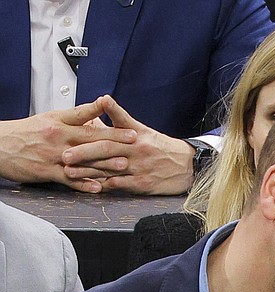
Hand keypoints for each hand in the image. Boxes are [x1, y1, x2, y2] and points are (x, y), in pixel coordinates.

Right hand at [0, 98, 136, 192]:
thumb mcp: (50, 118)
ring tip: (123, 165)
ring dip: (105, 163)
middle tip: (134, 142)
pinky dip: (84, 184)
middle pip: (90, 139)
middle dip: (114, 141)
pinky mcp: (47, 171)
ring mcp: (54, 156)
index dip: (109, 122)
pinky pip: (69, 179)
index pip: (87, 119)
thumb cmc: (27, 132)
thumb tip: (97, 110)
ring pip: (83, 160)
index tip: (128, 125)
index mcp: (59, 123)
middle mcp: (58, 138)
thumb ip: (74, 117)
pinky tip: (98, 187)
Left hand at [62, 95, 194, 194]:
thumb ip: (120, 117)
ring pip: (111, 170)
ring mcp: (140, 169)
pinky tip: (93, 187)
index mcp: (135, 136)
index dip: (89, 135)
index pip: (109, 134)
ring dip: (89, 173)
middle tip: (65, 157)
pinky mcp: (144, 184)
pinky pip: (122, 186)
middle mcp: (137, 151)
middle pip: (107, 152)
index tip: (70, 135)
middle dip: (84, 154)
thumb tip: (103, 100)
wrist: (189, 165)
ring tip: (71, 174)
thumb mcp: (142, 129)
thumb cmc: (162, 147)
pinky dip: (107, 186)